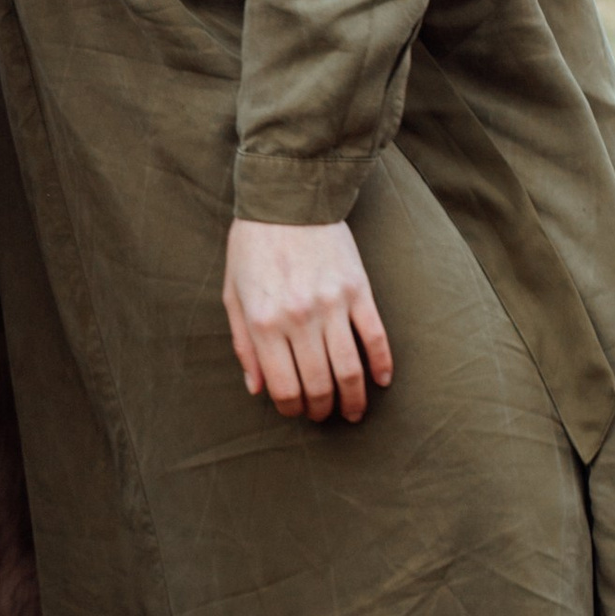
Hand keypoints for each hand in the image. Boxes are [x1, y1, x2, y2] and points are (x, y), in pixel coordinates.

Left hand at [222, 218, 393, 421]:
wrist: (287, 199)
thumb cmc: (253, 247)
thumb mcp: (233, 294)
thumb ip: (243, 344)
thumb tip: (256, 388)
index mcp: (263, 322)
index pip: (283, 386)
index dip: (291, 407)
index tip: (296, 411)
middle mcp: (298, 318)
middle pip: (319, 384)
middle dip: (322, 409)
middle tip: (324, 416)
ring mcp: (332, 305)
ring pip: (350, 370)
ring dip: (354, 399)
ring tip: (354, 412)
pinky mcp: (358, 290)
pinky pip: (376, 337)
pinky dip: (382, 365)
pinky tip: (381, 381)